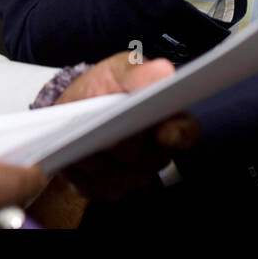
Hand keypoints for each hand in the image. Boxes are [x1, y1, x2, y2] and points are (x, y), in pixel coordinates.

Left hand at [52, 51, 199, 202]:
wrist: (72, 111)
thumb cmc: (105, 86)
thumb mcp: (118, 69)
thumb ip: (138, 71)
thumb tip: (163, 71)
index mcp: (169, 118)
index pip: (187, 132)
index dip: (179, 134)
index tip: (165, 132)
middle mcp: (157, 152)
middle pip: (148, 158)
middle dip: (125, 144)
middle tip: (105, 132)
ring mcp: (135, 174)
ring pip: (119, 174)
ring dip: (98, 157)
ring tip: (77, 141)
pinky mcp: (110, 189)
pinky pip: (98, 187)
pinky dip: (82, 171)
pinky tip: (70, 156)